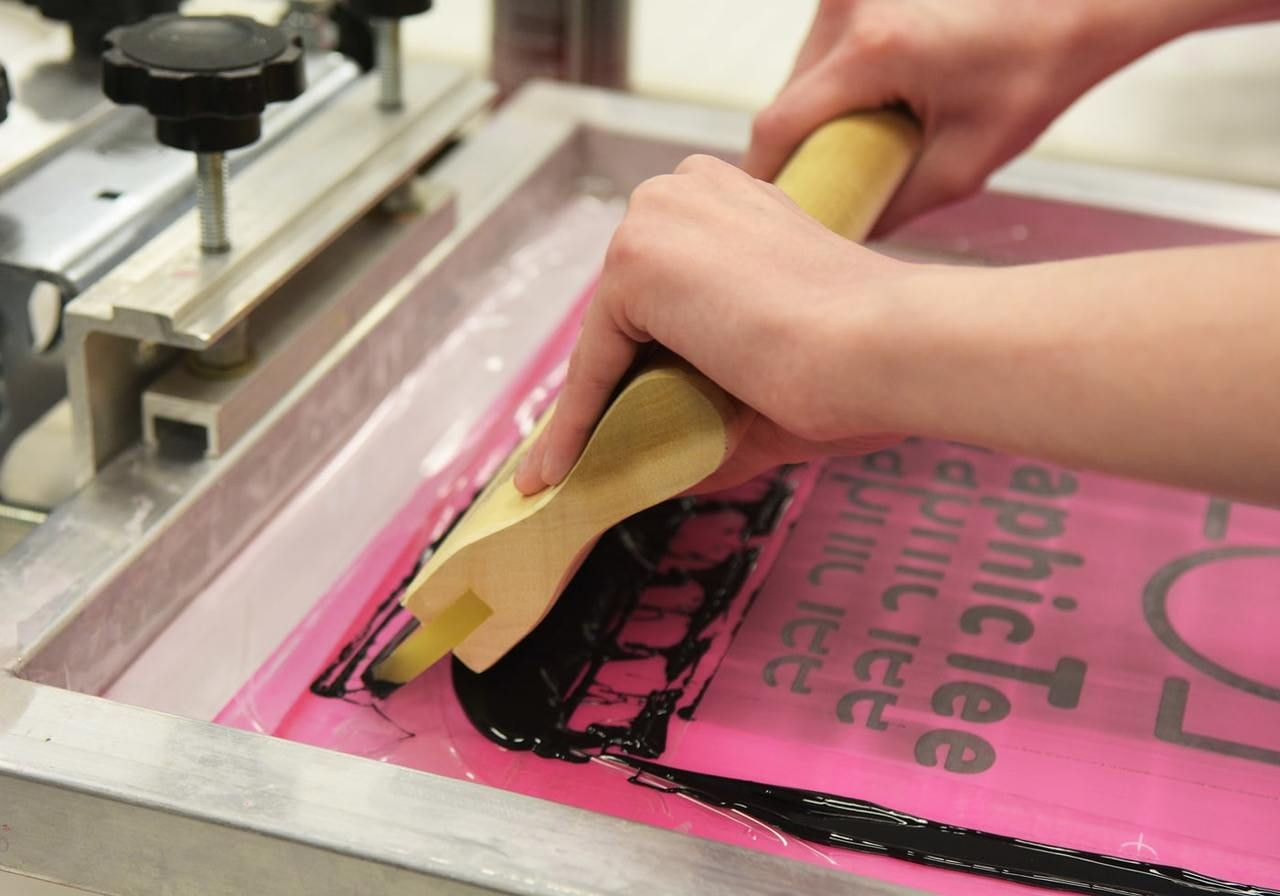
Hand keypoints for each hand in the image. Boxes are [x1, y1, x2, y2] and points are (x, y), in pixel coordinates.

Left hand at [514, 154, 906, 496]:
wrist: (881, 349)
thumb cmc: (861, 361)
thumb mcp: (777, 369)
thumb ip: (721, 404)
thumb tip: (676, 469)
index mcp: (734, 201)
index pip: (666, 283)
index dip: (646, 350)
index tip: (626, 403)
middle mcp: (690, 191)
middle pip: (629, 305)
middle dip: (615, 373)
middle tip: (595, 447)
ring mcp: (658, 220)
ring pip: (609, 333)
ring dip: (593, 399)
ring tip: (577, 465)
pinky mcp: (634, 262)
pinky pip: (591, 362)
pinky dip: (574, 420)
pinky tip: (559, 466)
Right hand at [743, 0, 1203, 233]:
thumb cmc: (1041, 66)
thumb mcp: (968, 161)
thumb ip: (896, 204)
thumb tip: (848, 230)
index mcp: (873, 51)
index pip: (779, 127)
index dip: (767, 176)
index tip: (768, 208)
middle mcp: (851, 6)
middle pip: (787, 95)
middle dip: (804, 143)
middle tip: (842, 175)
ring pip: (804, 67)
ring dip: (822, 106)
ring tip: (879, 124)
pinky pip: (829, 41)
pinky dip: (842, 73)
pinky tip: (890, 86)